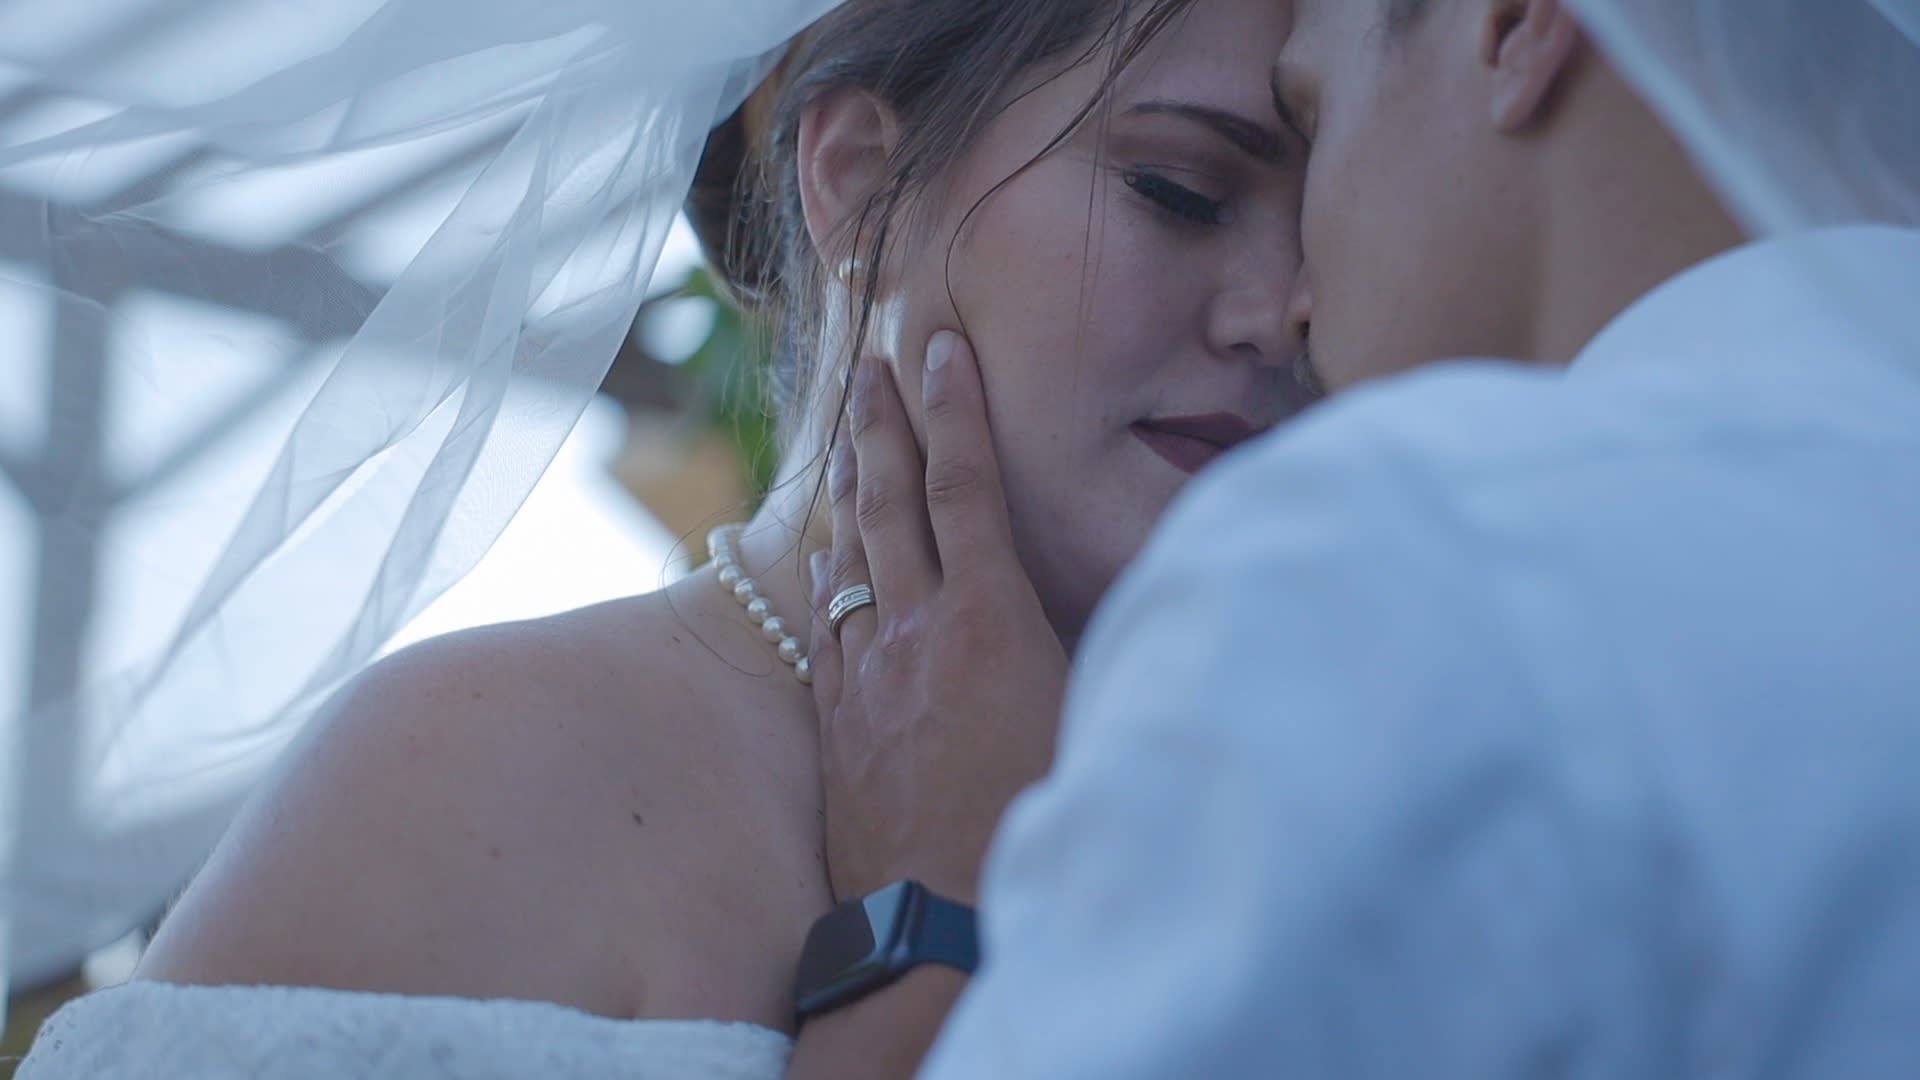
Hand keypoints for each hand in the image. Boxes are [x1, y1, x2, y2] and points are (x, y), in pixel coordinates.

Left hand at [808, 331, 1069, 903]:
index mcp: (990, 623)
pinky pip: (828, 623)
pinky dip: (828, 573)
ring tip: (846, 431)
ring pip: (850, 555)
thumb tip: (1114, 592)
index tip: (937, 349)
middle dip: (883, 422)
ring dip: (850, 486)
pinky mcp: (840, 721)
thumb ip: (1087, 646)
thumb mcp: (1089, 720)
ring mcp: (868, 675)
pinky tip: (824, 554)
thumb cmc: (1041, 826)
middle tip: (870, 362)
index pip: (965, 489)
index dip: (951, 412)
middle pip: (892, 502)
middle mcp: (918, 632)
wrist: (941, 924)